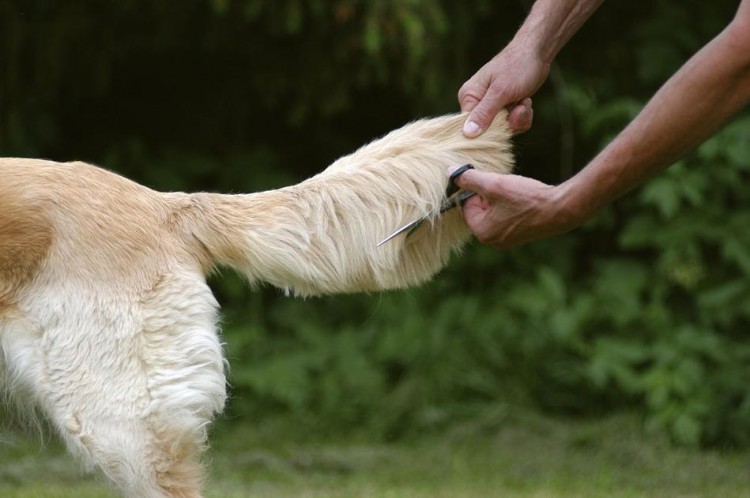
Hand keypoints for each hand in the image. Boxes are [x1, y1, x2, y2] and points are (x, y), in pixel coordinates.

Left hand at [450, 169, 582, 248]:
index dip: (476, 189)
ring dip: (500, 198)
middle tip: (502, 185)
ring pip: (494, 212)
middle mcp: (493, 241)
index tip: (489, 180)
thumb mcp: (494, 184)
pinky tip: (523, 197)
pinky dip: (511, 205)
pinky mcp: (521, 235)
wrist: (562, 209)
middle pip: (480, 210)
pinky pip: (507, 217)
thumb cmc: (528, 199)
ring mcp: (508, 240)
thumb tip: (450, 173)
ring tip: (514, 191)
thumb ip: (470, 179)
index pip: (466, 206)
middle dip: (488, 195)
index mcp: (483, 232)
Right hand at [458, 42, 549, 136]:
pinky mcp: (504, 109)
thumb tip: (467, 133)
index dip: (489, 129)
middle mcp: (477, 103)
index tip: (505, 117)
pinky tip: (526, 102)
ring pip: (503, 129)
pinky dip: (523, 116)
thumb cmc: (517, 66)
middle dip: (509, 122)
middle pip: (489, 130)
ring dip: (519, 118)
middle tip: (520, 106)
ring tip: (524, 101)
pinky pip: (512, 124)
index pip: (470, 127)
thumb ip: (484, 113)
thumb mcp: (501, 91)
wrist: (537, 53)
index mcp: (468, 97)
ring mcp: (491, 107)